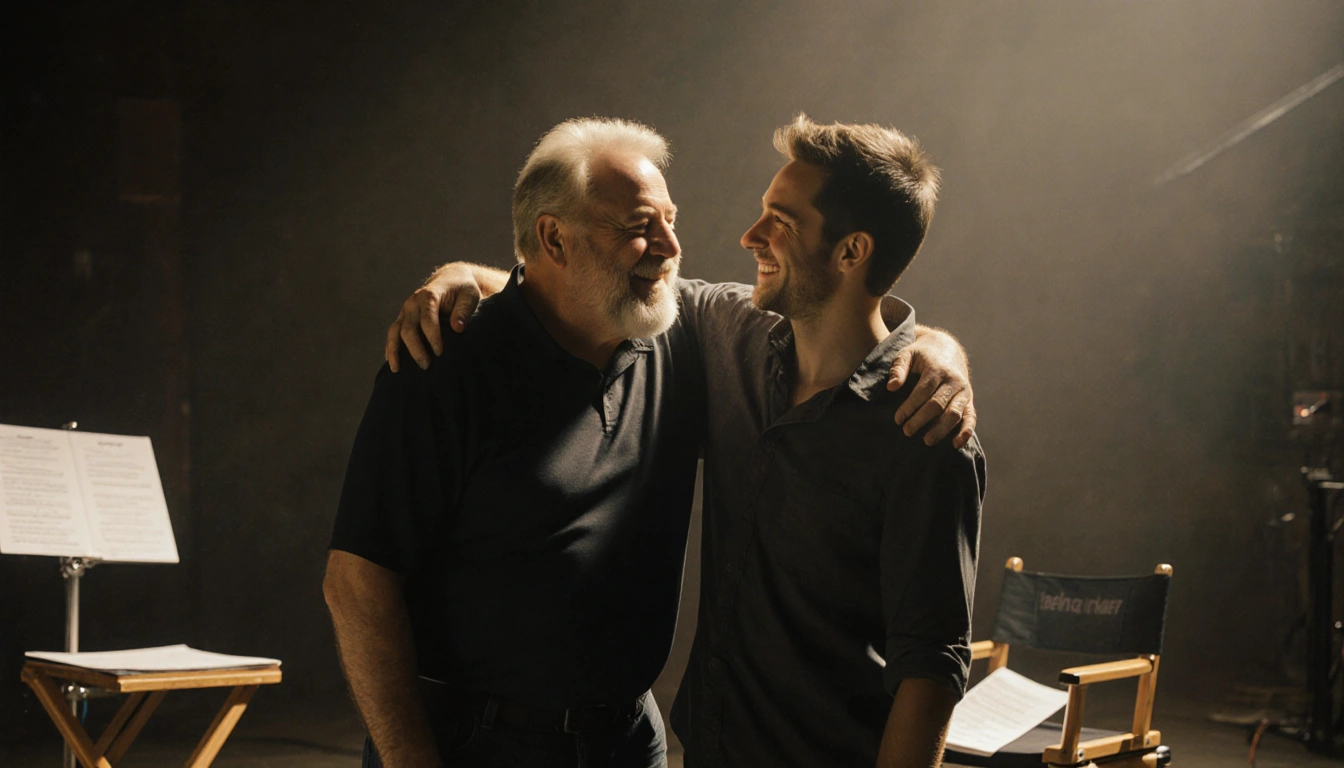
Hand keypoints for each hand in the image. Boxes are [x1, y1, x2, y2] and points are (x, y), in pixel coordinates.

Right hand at [384, 264, 482, 371]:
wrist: (450, 280)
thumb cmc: (462, 290)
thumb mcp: (469, 296)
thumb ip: (463, 310)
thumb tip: (457, 328)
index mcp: (429, 295)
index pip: (427, 318)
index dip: (432, 336)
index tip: (440, 352)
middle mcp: (413, 303)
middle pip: (409, 329)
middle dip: (416, 349)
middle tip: (426, 366)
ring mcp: (405, 312)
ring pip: (395, 332)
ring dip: (396, 351)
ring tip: (398, 370)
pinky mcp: (403, 319)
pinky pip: (393, 335)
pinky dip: (391, 349)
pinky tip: (393, 364)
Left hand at [886, 330, 975, 448]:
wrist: (947, 350)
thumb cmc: (922, 355)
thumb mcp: (907, 354)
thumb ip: (898, 368)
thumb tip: (892, 387)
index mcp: (937, 369)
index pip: (923, 391)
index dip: (910, 406)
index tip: (898, 419)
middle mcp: (954, 381)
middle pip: (938, 404)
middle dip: (921, 420)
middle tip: (906, 431)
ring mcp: (964, 392)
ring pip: (954, 413)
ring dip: (941, 429)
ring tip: (927, 441)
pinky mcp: (969, 401)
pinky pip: (970, 417)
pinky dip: (966, 432)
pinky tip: (955, 444)